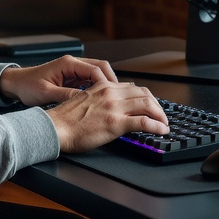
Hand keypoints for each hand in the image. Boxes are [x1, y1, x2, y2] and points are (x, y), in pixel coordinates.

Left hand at [0, 55, 120, 106]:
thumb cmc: (27, 86)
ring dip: (105, 85)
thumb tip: (84, 102)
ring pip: (96, 75)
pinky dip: (97, 89)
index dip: (107, 82)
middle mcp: (72, 64)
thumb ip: (66, 96)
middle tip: (119, 96)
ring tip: (113, 99)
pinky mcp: (71, 78)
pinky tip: (100, 100)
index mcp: (68, 64)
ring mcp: (72, 71)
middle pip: (100, 69)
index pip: (95, 69)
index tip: (114, 94)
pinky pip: (89, 81)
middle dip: (111, 81)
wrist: (15, 84)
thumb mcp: (46, 93)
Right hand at [46, 81, 168, 154]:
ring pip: (148, 104)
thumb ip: (99, 99)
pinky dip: (157, 126)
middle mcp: (110, 93)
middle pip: (144, 93)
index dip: (145, 97)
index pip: (132, 87)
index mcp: (103, 86)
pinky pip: (144, 122)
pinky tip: (161, 131)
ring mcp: (114, 107)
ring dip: (160, 115)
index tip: (150, 106)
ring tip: (164, 124)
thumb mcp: (83, 100)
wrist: (55, 127)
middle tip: (160, 115)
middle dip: (156, 105)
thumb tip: (110, 107)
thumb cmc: (64, 119)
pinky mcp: (116, 122)